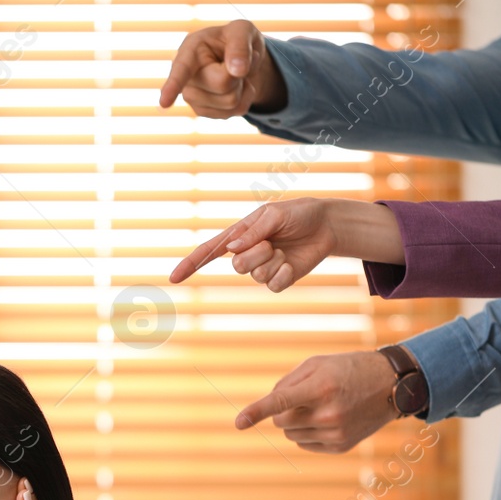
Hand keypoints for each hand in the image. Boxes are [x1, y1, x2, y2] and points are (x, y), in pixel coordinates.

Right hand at [160, 21, 286, 116]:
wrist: (239, 58)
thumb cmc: (236, 39)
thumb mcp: (242, 30)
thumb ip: (240, 45)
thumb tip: (237, 71)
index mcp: (190, 50)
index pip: (181, 70)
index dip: (172, 86)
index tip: (164, 103)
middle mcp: (186, 77)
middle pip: (222, 85)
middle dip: (239, 74)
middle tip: (236, 61)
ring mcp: (193, 97)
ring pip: (231, 101)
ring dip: (243, 87)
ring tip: (235, 73)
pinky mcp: (204, 111)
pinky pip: (236, 111)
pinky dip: (246, 98)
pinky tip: (236, 87)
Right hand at [170, 198, 402, 286]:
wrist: (326, 225)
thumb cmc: (298, 214)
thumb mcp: (274, 215)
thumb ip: (252, 232)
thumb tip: (230, 249)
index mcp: (239, 235)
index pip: (209, 251)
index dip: (190, 265)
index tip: (174, 278)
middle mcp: (246, 253)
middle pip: (236, 266)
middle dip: (255, 254)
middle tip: (271, 243)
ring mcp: (262, 268)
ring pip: (255, 275)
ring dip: (273, 261)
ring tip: (284, 249)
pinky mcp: (279, 279)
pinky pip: (273, 285)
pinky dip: (284, 273)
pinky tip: (292, 262)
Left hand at [235, 351, 398, 452]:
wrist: (390, 384)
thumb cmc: (348, 369)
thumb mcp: (317, 364)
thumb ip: (287, 382)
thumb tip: (269, 406)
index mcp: (320, 387)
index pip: (280, 402)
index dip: (256, 412)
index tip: (238, 423)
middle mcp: (328, 413)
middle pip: (281, 421)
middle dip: (283, 411)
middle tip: (305, 397)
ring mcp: (336, 432)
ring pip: (291, 435)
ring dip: (296, 422)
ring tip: (321, 406)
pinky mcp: (341, 446)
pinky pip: (306, 444)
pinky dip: (308, 433)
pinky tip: (328, 419)